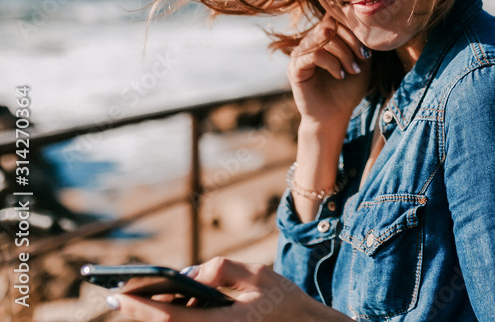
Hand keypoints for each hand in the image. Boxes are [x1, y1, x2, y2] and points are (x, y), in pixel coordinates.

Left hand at [112, 258, 351, 320]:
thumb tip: (187, 273)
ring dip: (164, 314)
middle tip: (119, 296)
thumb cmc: (285, 301)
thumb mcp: (258, 274)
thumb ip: (221, 269)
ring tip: (154, 295)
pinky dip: (180, 317)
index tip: (118, 295)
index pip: (171, 318)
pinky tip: (180, 303)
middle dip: (141, 312)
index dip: (140, 308)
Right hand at [288, 15, 370, 127]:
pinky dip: (332, 63)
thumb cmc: (348, 89)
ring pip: (323, 36)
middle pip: (330, 25)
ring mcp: (300, 53)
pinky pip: (314, 53)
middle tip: (361, 60)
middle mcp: (310, 42)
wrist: (335, 115)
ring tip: (352, 70)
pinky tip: (340, 75)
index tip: (366, 53)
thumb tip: (363, 25)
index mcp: (324, 38)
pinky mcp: (295, 67)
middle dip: (351, 42)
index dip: (353, 31)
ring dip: (343, 53)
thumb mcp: (360, 61)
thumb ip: (359, 42)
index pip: (336, 18)